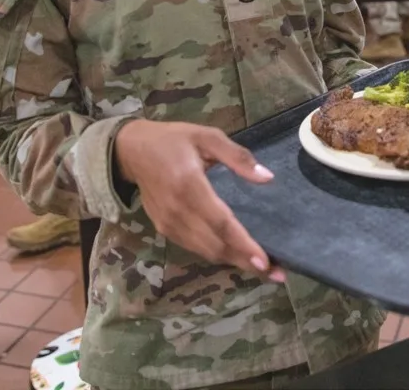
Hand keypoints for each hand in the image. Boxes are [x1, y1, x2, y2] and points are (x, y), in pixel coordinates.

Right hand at [114, 120, 284, 281]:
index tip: (265, 262)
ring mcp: (168, 224)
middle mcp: (177, 211)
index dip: (243, 244)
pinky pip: (195, 248)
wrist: (131, 150)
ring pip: (206, 252)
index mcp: (189, 185)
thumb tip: (267, 178)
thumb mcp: (207, 136)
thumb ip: (237, 156)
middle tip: (277, 272)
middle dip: (246, 261)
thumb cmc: (173, 140)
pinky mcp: (163, 229)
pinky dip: (217, 254)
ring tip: (262, 268)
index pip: (221, 222)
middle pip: (216, 245)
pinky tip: (236, 254)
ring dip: (233, 262)